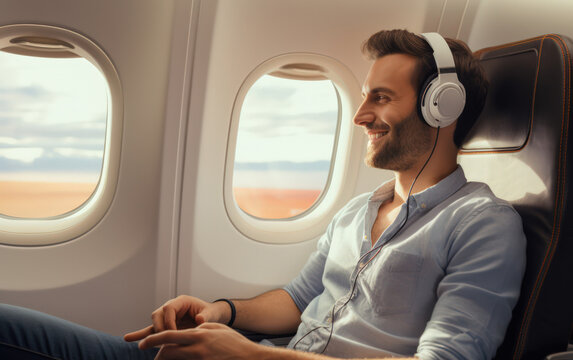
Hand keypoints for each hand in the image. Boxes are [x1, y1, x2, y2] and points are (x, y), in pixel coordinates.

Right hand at [124, 295, 228, 342]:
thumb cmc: (211, 313)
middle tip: (165, 340)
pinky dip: (142, 334)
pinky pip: (152, 330)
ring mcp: (167, 317)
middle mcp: (172, 308)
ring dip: (146, 333)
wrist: (211, 316)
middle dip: (159, 328)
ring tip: (136, 342)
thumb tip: (200, 319)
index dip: (168, 321)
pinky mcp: (166, 326)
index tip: (174, 333)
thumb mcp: (211, 314)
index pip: (168, 309)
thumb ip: (205, 316)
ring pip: (153, 323)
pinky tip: (129, 338)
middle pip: (157, 314)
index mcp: (182, 301)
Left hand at [138, 322, 260, 359]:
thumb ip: (200, 328)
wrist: (250, 358)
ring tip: (166, 359)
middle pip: (167, 352)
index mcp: (199, 334)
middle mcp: (197, 348)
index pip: (168, 336)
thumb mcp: (217, 328)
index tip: (142, 344)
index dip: (152, 340)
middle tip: (156, 356)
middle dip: (158, 355)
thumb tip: (187, 331)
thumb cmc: (235, 343)